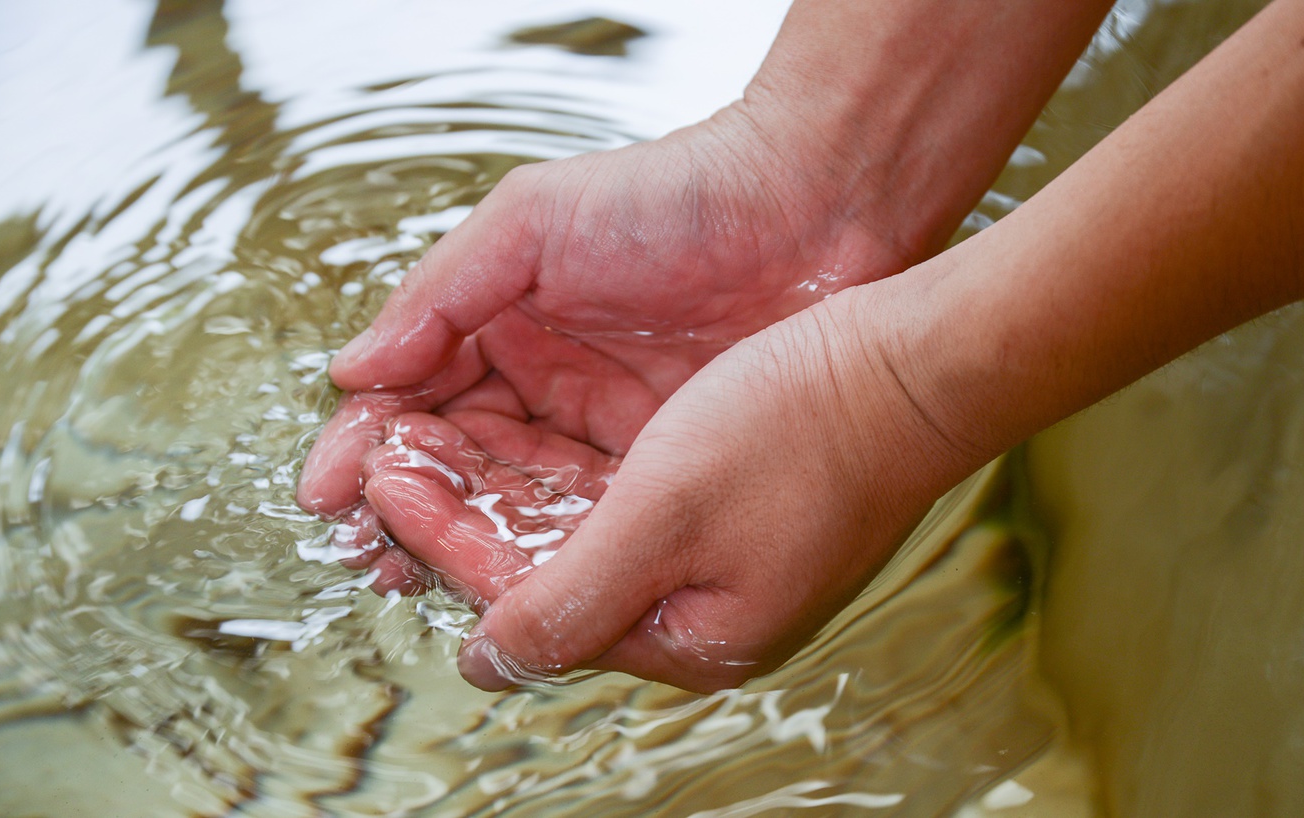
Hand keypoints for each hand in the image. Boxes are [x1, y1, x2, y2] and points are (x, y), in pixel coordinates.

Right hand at [295, 105, 929, 589]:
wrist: (816, 207)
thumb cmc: (674, 196)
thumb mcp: (534, 222)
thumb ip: (439, 296)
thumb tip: (348, 372)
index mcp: (504, 328)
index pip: (416, 401)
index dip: (371, 448)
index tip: (332, 493)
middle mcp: (549, 389)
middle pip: (459, 467)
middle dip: (407, 512)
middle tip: (367, 556)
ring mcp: (609, 435)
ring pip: (521, 505)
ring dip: (468, 544)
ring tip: (417, 577)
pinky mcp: (669, 470)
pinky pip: (597, 525)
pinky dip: (555, 554)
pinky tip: (515, 583)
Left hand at [359, 283, 984, 691]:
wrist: (919, 365)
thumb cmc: (810, 432)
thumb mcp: (667, 514)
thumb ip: (566, 596)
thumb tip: (484, 664)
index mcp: (683, 635)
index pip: (525, 601)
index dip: (443, 539)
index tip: (383, 479)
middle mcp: (692, 608)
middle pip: (542, 569)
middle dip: (462, 511)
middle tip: (390, 453)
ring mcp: (710, 557)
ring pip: (573, 528)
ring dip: (501, 483)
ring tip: (434, 432)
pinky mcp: (724, 508)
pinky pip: (616, 496)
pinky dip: (558, 465)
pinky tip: (516, 427)